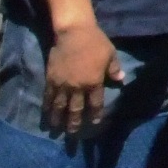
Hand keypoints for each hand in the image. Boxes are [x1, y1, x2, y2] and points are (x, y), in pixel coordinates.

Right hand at [42, 22, 120, 137]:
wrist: (73, 32)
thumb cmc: (95, 42)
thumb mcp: (110, 54)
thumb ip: (114, 69)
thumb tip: (121, 80)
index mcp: (94, 82)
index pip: (95, 103)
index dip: (95, 114)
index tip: (94, 123)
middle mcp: (78, 87)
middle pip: (76, 109)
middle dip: (75, 123)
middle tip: (73, 134)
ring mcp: (63, 84)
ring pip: (60, 106)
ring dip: (59, 119)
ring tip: (56, 130)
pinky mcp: (51, 79)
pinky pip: (49, 97)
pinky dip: (47, 107)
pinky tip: (46, 115)